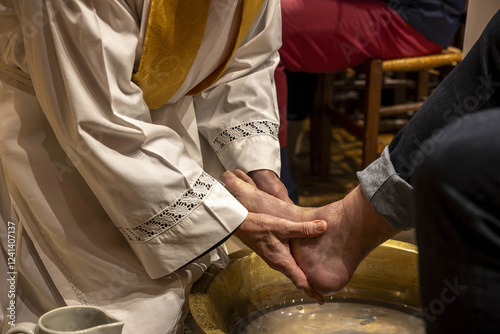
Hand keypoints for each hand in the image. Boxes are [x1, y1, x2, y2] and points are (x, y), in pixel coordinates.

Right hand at [224, 170, 400, 294]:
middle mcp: (278, 263)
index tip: (321, 301)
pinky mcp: (272, 253)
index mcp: (282, 261)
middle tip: (324, 290)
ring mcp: (274, 259)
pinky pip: (288, 263)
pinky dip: (297, 265)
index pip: (300, 281)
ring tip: (316, 276)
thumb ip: (303, 228)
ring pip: (292, 270)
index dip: (312, 291)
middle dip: (310, 285)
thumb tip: (323, 227)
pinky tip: (303, 259)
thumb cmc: (258, 226)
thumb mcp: (283, 226)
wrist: (239, 224)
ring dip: (303, 275)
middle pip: (297, 278)